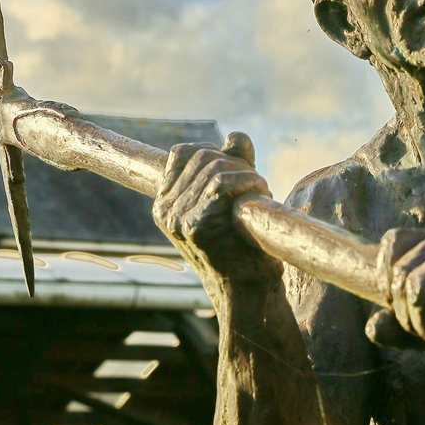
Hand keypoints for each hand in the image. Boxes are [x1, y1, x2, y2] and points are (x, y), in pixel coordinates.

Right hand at [152, 132, 282, 283]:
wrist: (246, 289)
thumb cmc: (241, 245)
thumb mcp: (233, 197)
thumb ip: (234, 164)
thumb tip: (236, 136)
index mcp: (164, 202)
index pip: (183, 152)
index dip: (215, 150)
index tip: (239, 169)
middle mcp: (163, 209)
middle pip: (203, 156)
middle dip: (237, 163)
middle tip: (257, 185)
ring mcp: (175, 218)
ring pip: (216, 168)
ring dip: (248, 175)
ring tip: (262, 193)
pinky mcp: (194, 225)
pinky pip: (222, 184)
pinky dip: (248, 183)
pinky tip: (261, 195)